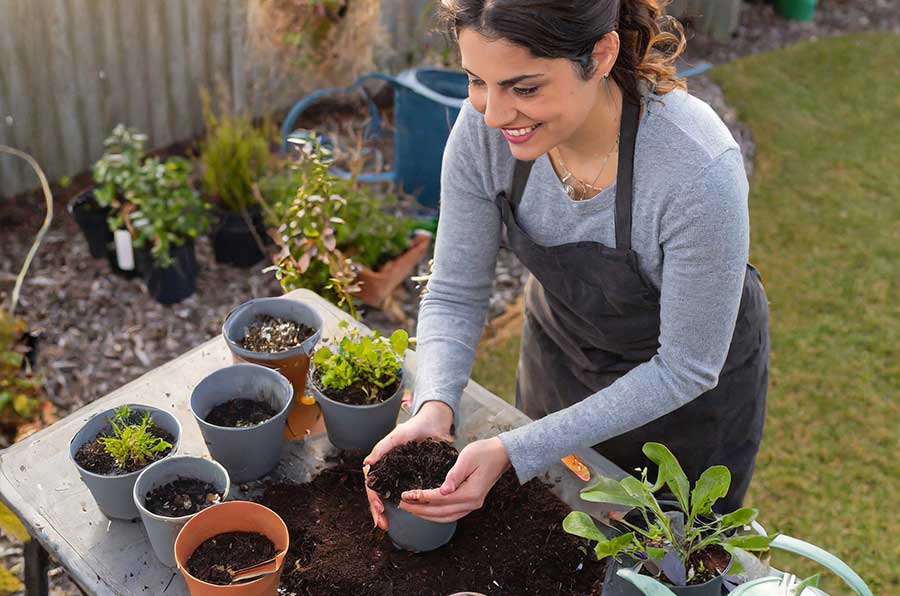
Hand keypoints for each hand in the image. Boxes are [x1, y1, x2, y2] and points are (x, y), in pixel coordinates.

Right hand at [363, 401, 453, 529]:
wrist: (436, 423)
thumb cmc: (415, 426)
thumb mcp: (398, 436)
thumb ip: (382, 448)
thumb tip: (366, 463)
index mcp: (382, 461)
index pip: (372, 483)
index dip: (373, 497)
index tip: (379, 508)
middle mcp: (389, 470)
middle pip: (377, 493)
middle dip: (376, 510)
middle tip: (382, 524)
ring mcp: (400, 475)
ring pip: (388, 496)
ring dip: (385, 511)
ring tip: (386, 524)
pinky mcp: (414, 477)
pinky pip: (405, 493)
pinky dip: (402, 505)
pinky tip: (403, 514)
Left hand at [399, 436, 510, 522]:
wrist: (502, 454)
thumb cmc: (484, 452)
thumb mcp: (467, 458)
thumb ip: (454, 475)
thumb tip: (442, 491)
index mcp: (470, 493)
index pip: (440, 499)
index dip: (421, 497)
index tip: (406, 495)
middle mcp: (472, 503)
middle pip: (440, 512)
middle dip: (419, 509)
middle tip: (402, 504)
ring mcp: (473, 505)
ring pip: (445, 517)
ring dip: (426, 514)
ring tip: (410, 508)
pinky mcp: (472, 502)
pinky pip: (451, 514)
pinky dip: (437, 514)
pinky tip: (427, 510)